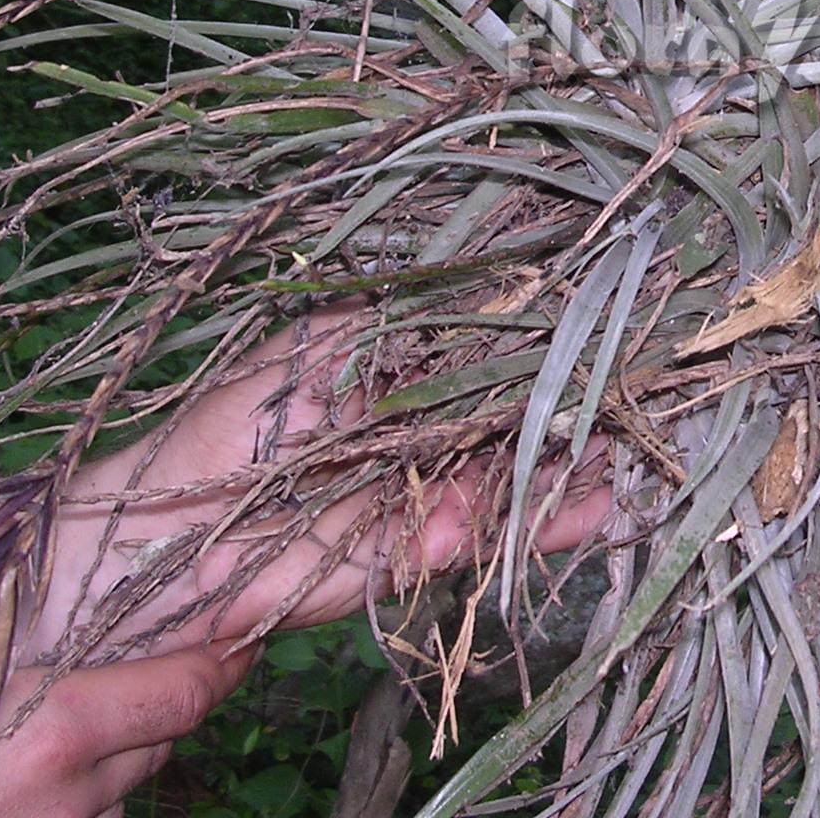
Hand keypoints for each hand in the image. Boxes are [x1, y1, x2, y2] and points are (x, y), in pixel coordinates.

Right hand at [0, 532, 255, 817]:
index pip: (188, 690)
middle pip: (170, 731)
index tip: (239, 615)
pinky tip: (41, 747)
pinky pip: (88, 811)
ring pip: (132, 773)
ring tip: (94, 684)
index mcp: (50, 732)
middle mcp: (64, 797)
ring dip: (130, 731)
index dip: (223, 652)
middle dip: (177, 682)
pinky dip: (87, 776)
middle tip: (169, 636)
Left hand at [31, 309, 610, 658]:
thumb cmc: (240, 419)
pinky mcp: (425, 549)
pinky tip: (599, 503)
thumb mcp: (332, 342)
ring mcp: (432, 485)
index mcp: (406, 359)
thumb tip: (512, 270)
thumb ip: (421, 320)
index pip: (499, 338)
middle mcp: (429, 421)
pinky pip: (499, 532)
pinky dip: (549, 522)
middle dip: (586, 397)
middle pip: (523, 405)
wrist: (168, 537)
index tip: (619, 309)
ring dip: (581, 460)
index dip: (557, 329)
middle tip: (651, 380)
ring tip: (640, 445)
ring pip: (522, 469)